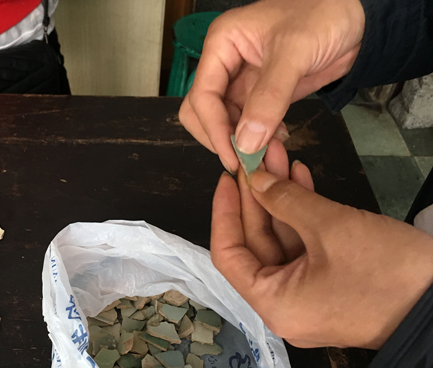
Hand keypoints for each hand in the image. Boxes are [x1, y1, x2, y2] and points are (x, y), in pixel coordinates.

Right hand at [179, 0, 364, 171]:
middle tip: (244, 159)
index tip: (233, 155)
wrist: (358, 18)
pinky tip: (275, 140)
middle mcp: (225, 63)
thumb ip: (269, 97)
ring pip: (222, 122)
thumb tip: (246, 142)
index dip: (214, 129)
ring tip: (264, 152)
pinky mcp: (259, 96)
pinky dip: (255, 138)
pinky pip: (245, 124)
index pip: (202, 96)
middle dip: (219, 137)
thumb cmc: (325, 15)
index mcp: (222, 43)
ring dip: (238, 141)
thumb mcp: (295, 52)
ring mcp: (240, 81)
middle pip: (201, 112)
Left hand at [211, 162, 432, 348]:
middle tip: (258, 155)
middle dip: (258, 195)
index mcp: (273, 302)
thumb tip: (254, 179)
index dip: (224, 212)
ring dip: (282, 198)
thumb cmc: (383, 269)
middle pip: (257, 243)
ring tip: (280, 156)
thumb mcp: (331, 227)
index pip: (228, 255)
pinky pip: (306, 246)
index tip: (227, 176)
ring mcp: (308, 294)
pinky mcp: (331, 283)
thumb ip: (285, 200)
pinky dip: (304, 214)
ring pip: (283, 240)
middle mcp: (284, 303)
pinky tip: (300, 177)